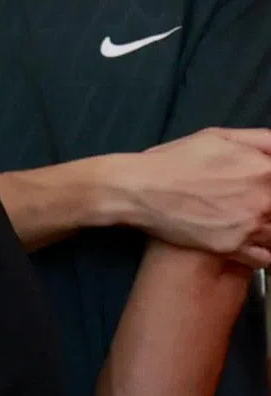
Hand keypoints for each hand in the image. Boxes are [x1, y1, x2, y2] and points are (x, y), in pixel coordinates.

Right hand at [113, 129, 270, 261]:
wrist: (138, 189)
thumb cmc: (175, 160)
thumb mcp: (220, 136)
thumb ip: (262, 141)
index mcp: (266, 170)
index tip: (267, 189)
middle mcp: (264, 200)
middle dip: (270, 207)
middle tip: (258, 205)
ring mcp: (249, 227)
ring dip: (270, 228)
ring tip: (254, 221)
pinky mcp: (231, 248)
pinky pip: (266, 259)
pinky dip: (266, 254)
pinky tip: (255, 242)